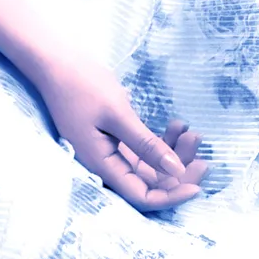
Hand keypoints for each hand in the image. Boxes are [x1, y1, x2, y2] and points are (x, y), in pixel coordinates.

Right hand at [31, 54, 207, 212]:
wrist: (55, 62)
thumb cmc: (81, 85)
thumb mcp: (118, 114)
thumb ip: (146, 145)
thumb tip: (176, 171)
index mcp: (102, 165)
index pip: (141, 196)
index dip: (170, 196)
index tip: (197, 184)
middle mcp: (106, 164)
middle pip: (148, 183)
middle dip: (178, 173)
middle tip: (202, 155)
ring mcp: (110, 152)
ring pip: (150, 166)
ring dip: (173, 154)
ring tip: (191, 133)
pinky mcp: (115, 138)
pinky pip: (144, 150)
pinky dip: (162, 142)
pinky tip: (177, 125)